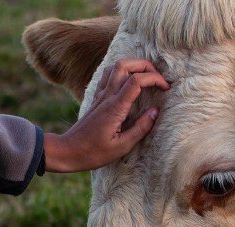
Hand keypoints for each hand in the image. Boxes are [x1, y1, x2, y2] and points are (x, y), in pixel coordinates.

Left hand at [43, 59, 169, 172]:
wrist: (68, 151)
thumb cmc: (93, 153)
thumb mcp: (121, 147)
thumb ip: (141, 128)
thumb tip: (156, 111)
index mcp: (115, 108)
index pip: (136, 81)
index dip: (154, 79)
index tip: (166, 88)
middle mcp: (106, 96)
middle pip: (125, 65)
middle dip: (145, 66)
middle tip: (159, 78)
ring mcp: (100, 95)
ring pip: (115, 66)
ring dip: (133, 65)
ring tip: (147, 77)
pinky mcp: (97, 98)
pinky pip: (108, 75)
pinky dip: (123, 71)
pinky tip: (130, 81)